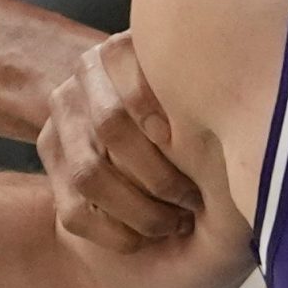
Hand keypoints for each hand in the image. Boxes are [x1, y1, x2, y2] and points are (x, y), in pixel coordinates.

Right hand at [38, 32, 201, 251]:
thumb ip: (212, 92)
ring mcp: (62, 117)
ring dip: (139, 210)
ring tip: (178, 223)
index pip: (137, 77)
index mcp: (122, 49)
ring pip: (90, 175)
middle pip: (112, 125)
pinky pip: (74, 211)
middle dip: (160, 174)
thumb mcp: (207, 94)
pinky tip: (146, 238)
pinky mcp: (48, 156)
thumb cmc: (201, 115)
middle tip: (198, 200)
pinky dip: (114, 233)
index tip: (205, 143)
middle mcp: (84, 76)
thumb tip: (238, 99)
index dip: (168, 111)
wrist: (152, 131)